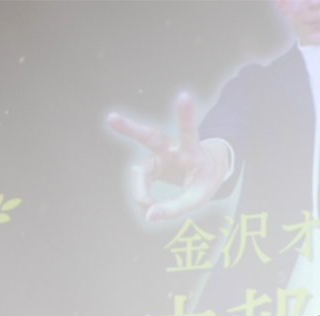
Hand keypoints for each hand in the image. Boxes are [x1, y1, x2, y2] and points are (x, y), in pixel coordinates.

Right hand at [107, 93, 229, 220]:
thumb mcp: (199, 197)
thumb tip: (149, 216)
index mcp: (192, 151)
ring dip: (139, 194)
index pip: (189, 132)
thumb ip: (176, 208)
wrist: (208, 170)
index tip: (184, 95)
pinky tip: (148, 210)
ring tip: (148, 212)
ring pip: (138, 171)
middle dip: (130, 128)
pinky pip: (140, 183)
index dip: (185, 115)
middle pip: (149, 137)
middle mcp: (172, 148)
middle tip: (111, 118)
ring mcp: (159, 155)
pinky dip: (142, 199)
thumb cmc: (206, 179)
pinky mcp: (151, 165)